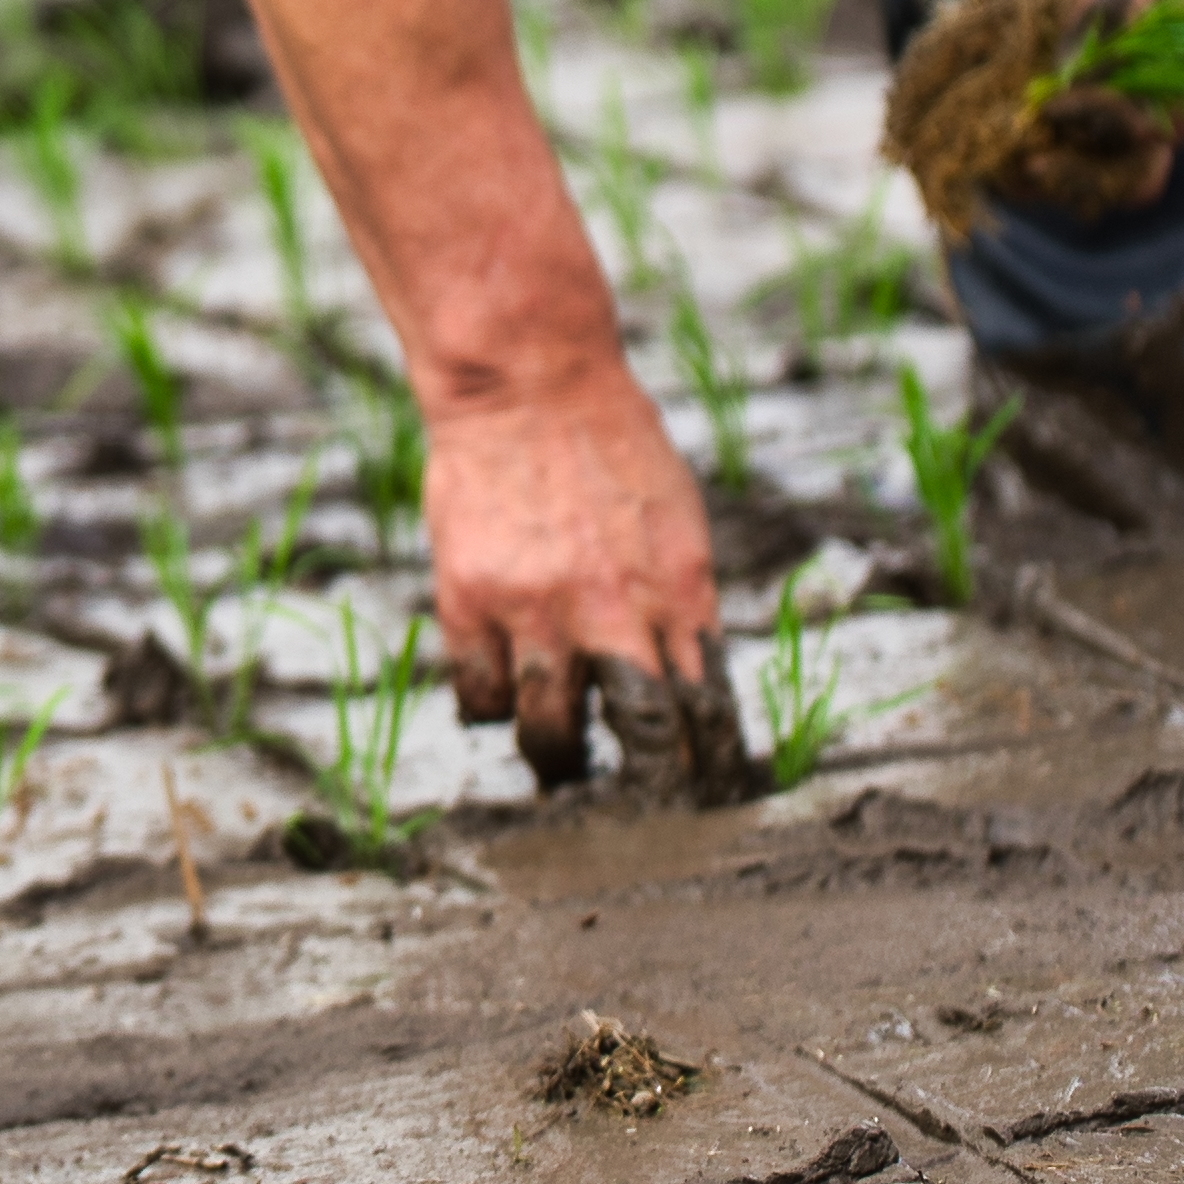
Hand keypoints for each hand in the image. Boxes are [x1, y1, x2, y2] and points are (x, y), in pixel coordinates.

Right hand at [420, 355, 726, 787]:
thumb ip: (680, 602)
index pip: (712, 710)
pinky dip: (491, 708)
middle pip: (647, 738)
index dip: (713, 767)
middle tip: (640, 803)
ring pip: (551, 734)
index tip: (707, 794)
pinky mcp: (470, 601)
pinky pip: (479, 694)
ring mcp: (538, 609)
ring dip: (560, 762)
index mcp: (682, 590)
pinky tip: (500, 696)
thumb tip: (688, 679)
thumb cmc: (608, 441)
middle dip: (650, 786)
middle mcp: (615, 608)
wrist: (525, 381)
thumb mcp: (677, 521)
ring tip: (559, 762)